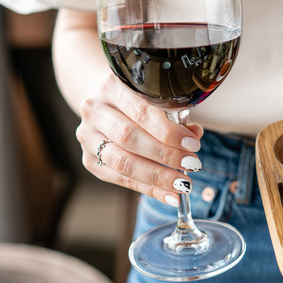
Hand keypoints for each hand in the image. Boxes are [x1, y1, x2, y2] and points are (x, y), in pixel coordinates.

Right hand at [75, 74, 204, 206]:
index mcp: (113, 86)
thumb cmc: (140, 100)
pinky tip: (169, 195)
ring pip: (122, 161)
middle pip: (130, 137)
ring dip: (157, 176)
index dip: (168, 130)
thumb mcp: (157, 98)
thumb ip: (176, 115)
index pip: (142, 111)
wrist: (106, 103)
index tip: (193, 144)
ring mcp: (87, 136)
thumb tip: (195, 134)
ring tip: (183, 184)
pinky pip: (120, 179)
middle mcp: (94, 110)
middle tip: (192, 165)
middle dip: (165, 154)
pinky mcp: (89, 160)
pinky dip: (148, 189)